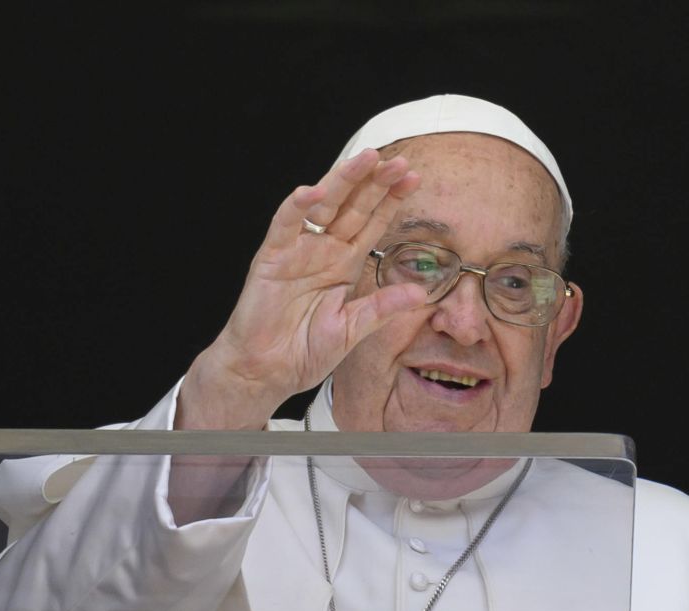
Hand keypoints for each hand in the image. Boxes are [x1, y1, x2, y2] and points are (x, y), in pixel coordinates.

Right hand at [178, 149, 425, 428]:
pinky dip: (297, 207)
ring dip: (343, 181)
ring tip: (366, 159)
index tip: (414, 178)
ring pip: (324, 206)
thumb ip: (383, 308)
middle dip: (375, 183)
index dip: (391, 201)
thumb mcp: (353, 329)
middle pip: (353, 207)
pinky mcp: (271, 258)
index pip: (372, 223)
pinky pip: (285, 225)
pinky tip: (314, 191)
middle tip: (398, 161)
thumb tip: (422, 294)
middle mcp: (323, 251)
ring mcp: (297, 251)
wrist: (267, 371)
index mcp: (343, 264)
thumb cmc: (304, 351)